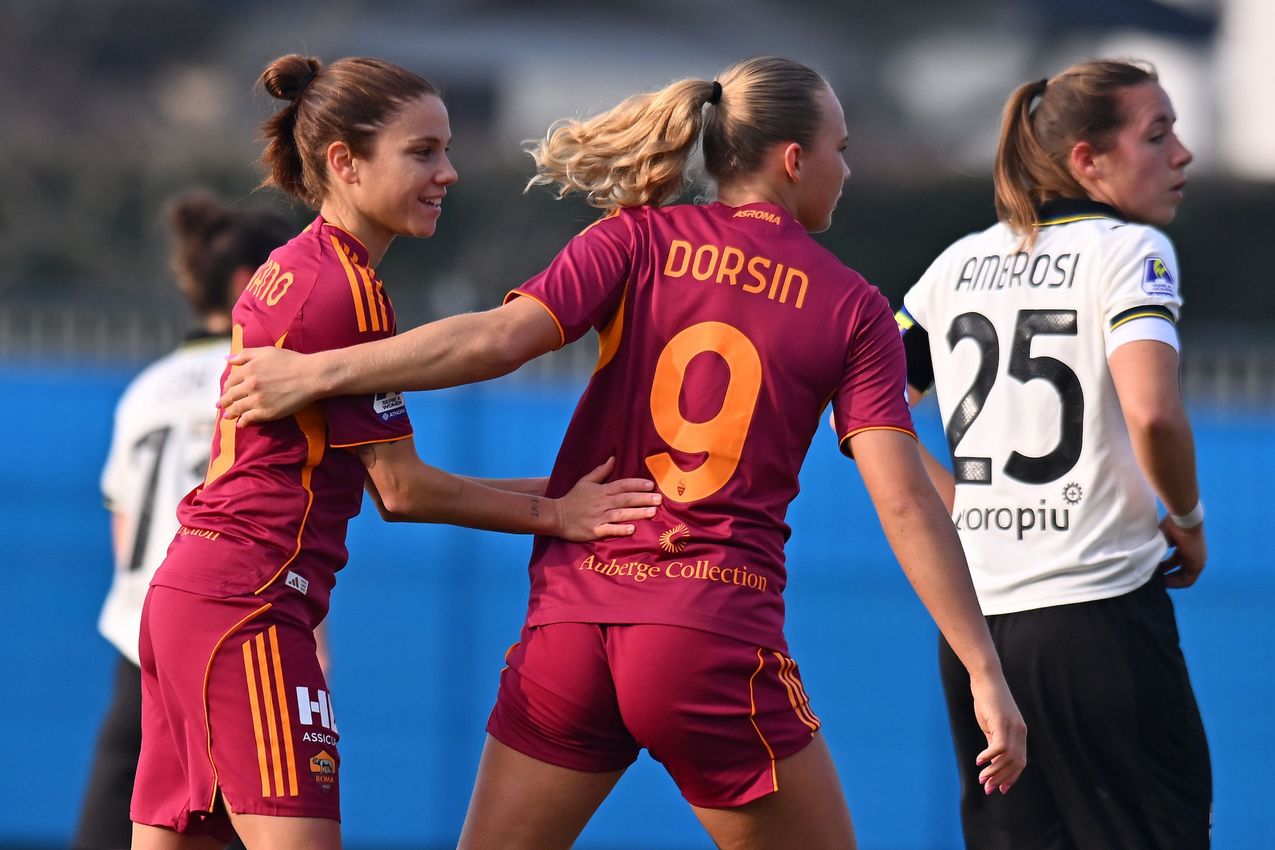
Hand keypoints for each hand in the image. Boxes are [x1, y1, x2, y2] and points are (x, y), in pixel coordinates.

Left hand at [218, 347, 317, 425]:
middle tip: (220, 405)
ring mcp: (258, 400)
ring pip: (237, 408)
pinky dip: (243, 422)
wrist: (311, 376)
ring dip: (230, 413)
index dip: (227, 387)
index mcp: (248, 369)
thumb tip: (228, 360)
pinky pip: (249, 418)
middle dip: (224, 401)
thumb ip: (245, 354)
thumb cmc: (291, 361)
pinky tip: (241, 424)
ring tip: (227, 416)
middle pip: (231, 396)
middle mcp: (250, 385)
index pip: (231, 381)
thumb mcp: (267, 352)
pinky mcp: (267, 412)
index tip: (226, 390)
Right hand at [554, 457, 661, 541]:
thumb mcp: (585, 482)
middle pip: (625, 499)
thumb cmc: (573, 499)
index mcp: (602, 491)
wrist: (555, 515)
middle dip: (643, 498)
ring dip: (637, 512)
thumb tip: (613, 459)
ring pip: (621, 514)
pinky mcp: (594, 530)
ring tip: (653, 512)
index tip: (651, 485)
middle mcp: (602, 503)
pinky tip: (632, 529)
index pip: (622, 485)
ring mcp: (598, 517)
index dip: (637, 484)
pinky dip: (620, 529)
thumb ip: (601, 471)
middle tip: (659, 499)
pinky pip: (609, 529)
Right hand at [970, 673, 1026, 794]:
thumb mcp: (992, 724)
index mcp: (1019, 733)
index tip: (1000, 789)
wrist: (986, 678)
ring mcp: (1013, 726)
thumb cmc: (987, 700)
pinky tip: (979, 761)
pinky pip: (999, 746)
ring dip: (994, 771)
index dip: (1011, 777)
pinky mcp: (1002, 722)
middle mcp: (1020, 732)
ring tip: (981, 779)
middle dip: (1002, 779)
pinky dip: (989, 757)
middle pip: (1016, 763)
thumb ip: (994, 740)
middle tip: (987, 788)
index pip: (1020, 762)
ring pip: (1008, 758)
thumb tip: (991, 760)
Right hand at [1158, 516, 1205, 587]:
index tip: (1154, 570)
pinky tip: (1164, 583)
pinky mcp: (1197, 565)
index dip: (1165, 568)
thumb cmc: (1172, 525)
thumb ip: (1158, 547)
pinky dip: (1176, 583)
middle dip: (1167, 575)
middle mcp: (1192, 555)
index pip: (1175, 561)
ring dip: (1170, 580)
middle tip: (1155, 578)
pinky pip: (1187, 580)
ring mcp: (1197, 561)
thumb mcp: (1162, 537)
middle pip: (1179, 570)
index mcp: (1185, 547)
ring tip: (1158, 582)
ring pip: (1183, 576)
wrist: (1183, 520)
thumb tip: (1150, 556)